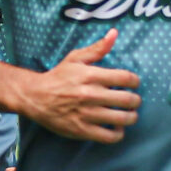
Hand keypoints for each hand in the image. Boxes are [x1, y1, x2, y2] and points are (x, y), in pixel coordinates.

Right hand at [18, 29, 141, 142]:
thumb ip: (97, 48)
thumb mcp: (75, 58)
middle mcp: (91, 95)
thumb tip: (114, 33)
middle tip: (133, 101)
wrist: (35, 97)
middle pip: (128, 100)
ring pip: (122, 119)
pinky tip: (117, 127)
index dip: (135, 81)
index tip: (133, 84)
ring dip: (131, 117)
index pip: (126, 78)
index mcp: (91, 76)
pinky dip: (119, 133)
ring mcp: (87, 114)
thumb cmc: (58, 77)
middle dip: (136, 100)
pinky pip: (109, 136)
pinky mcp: (82, 130)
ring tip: (129, 114)